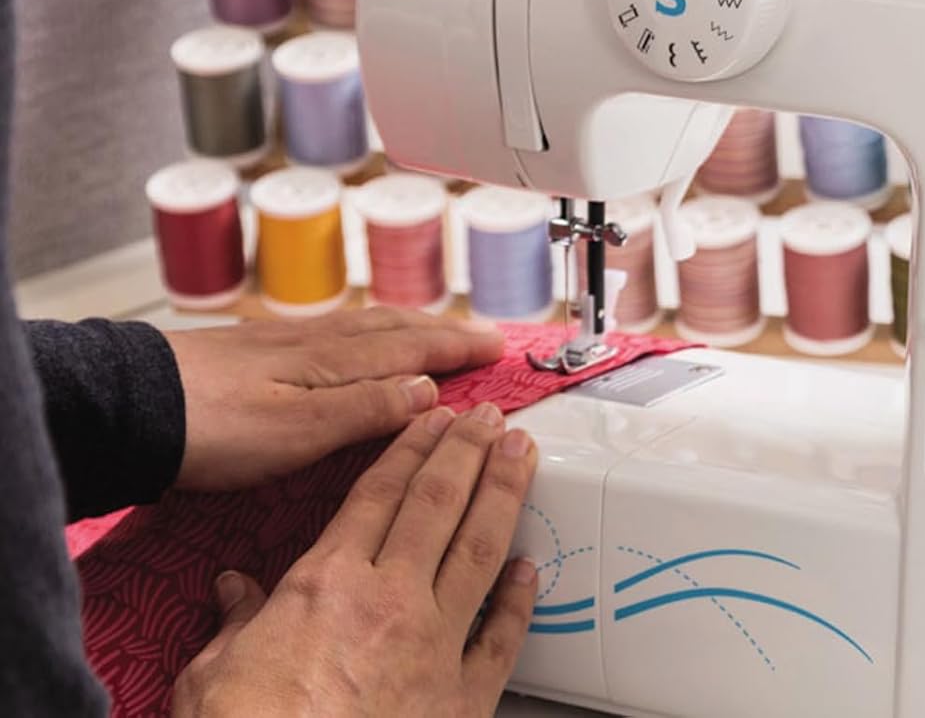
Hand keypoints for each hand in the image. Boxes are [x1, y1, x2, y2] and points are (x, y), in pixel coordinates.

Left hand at [167, 308, 505, 490]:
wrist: (131, 407)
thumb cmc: (208, 426)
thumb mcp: (296, 431)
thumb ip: (365, 409)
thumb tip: (430, 391)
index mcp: (335, 361)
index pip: (415, 349)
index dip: (460, 349)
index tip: (500, 348)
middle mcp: (319, 342)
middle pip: (397, 329)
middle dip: (445, 332)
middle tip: (484, 336)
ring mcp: (287, 342)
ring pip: (367, 327)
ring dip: (411, 327)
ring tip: (436, 331)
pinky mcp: (259, 350)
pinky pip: (337, 332)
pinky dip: (369, 332)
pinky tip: (358, 340)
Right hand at [171, 405, 539, 717]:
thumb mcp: (210, 677)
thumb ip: (234, 624)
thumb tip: (232, 591)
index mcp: (326, 584)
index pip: (380, 493)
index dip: (412, 447)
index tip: (435, 417)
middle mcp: (387, 601)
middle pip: (438, 503)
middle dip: (469, 450)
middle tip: (491, 417)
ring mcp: (431, 647)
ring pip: (479, 549)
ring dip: (504, 494)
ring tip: (523, 455)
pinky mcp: (460, 701)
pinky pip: (500, 640)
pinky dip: (519, 601)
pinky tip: (531, 570)